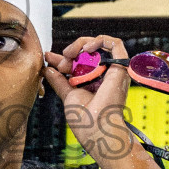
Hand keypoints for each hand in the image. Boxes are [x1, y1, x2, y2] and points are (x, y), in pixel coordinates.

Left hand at [44, 34, 137, 165]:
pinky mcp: (121, 67)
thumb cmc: (85, 120)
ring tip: (70, 53)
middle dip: (70, 53)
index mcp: (93, 83)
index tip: (48, 57)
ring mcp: (112, 71)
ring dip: (82, 44)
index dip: (64, 57)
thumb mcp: (68, 95)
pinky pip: (115, 44)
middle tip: (61, 62)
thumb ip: (59, 81)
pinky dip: (99, 41)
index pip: (79, 63)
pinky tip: (85, 49)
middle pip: (87, 53)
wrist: (97, 128)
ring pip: (100, 45)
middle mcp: (104, 76)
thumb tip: (47, 68)